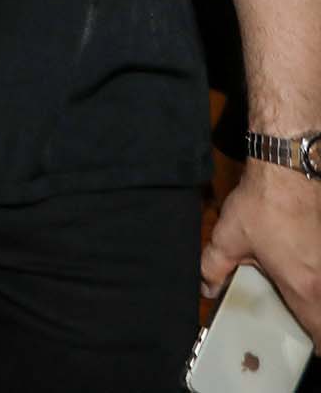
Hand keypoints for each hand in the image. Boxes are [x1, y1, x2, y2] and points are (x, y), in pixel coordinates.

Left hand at [201, 162, 320, 342]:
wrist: (289, 170)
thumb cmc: (264, 205)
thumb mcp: (229, 239)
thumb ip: (214, 268)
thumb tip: (207, 287)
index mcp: (304, 287)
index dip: (316, 344)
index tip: (305, 346)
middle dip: (316, 323)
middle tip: (298, 322)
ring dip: (316, 300)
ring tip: (298, 297)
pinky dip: (316, 281)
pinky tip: (300, 270)